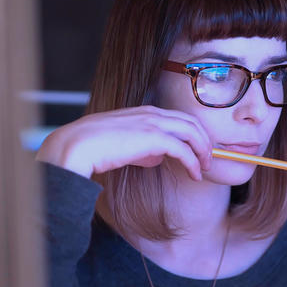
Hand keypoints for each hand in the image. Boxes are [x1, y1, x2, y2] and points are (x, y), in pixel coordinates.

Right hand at [35, 105, 212, 180]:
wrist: (78, 146)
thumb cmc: (95, 147)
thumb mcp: (123, 144)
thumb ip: (142, 148)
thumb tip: (157, 157)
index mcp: (145, 111)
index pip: (180, 118)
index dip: (194, 134)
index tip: (199, 151)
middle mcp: (152, 113)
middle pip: (192, 122)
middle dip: (204, 141)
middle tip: (208, 160)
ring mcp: (153, 123)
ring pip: (193, 132)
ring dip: (203, 151)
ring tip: (204, 168)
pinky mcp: (153, 138)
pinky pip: (184, 149)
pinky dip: (193, 162)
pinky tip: (195, 174)